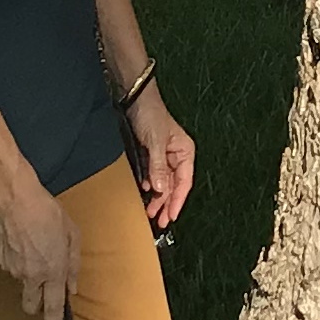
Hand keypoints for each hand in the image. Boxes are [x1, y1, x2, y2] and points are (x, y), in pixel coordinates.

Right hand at [0, 179, 81, 319]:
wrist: (16, 199)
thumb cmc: (48, 213)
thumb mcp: (73, 236)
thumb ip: (74, 265)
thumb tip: (72, 287)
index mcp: (54, 272)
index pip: (53, 309)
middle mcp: (33, 276)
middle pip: (32, 306)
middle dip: (38, 305)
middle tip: (45, 288)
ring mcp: (14, 269)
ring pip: (23, 284)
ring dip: (30, 277)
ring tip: (37, 249)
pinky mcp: (2, 260)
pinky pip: (14, 269)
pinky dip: (20, 262)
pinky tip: (25, 243)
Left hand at [125, 87, 196, 231]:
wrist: (134, 99)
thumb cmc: (151, 114)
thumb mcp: (155, 142)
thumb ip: (158, 167)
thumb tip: (160, 190)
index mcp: (185, 152)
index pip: (184, 182)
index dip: (178, 201)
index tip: (172, 216)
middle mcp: (177, 156)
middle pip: (174, 186)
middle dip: (167, 204)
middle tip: (160, 221)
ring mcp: (164, 156)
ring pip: (163, 183)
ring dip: (157, 198)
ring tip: (150, 212)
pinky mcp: (151, 155)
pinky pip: (153, 176)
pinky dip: (149, 187)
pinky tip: (144, 194)